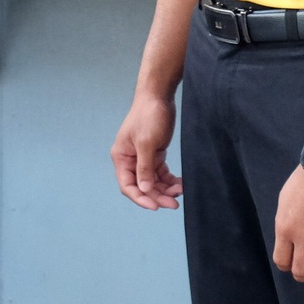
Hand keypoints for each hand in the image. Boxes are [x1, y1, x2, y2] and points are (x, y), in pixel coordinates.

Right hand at [111, 93, 182, 209]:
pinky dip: (170, 181)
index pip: (128, 185)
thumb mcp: (146, 142)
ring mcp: (143, 158)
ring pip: (153, 182)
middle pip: (142, 186)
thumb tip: (143, 189)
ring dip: (165, 190)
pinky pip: (161, 174)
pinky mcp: (155, 155)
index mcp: (122, 157)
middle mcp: (130, 160)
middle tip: (174, 204)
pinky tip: (180, 184)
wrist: (158, 96)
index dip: (140, 198)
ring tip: (181, 191)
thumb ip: (144, 167)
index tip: (156, 207)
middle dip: (157, 196)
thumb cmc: (148, 116)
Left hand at [273, 170, 303, 281]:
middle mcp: (303, 237)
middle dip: (302, 275)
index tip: (291, 264)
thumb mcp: (283, 201)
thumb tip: (286, 237)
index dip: (286, 266)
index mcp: (285, 229)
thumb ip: (284, 222)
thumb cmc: (303, 182)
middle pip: (300, 270)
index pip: (282, 260)